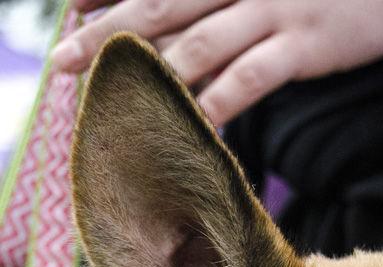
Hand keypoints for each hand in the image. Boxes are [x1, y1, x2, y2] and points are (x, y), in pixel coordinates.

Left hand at [53, 0, 382, 126]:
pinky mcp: (306, 41)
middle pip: (161, 4)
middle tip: (62, 61)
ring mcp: (274, 8)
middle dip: (108, 34)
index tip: (73, 14)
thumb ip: (252, 2)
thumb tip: (221, 35)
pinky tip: (185, 124)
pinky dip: (214, 103)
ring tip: (95, 93)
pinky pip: (248, 77)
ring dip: (142, 68)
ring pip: (193, 39)